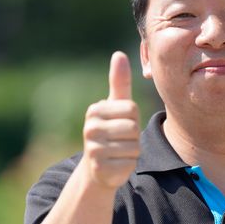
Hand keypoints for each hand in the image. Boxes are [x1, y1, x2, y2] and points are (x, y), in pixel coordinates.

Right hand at [81, 51, 140, 189]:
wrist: (99, 168)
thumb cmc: (112, 131)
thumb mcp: (116, 107)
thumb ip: (119, 82)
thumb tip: (119, 54)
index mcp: (95, 110)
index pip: (131, 109)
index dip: (133, 119)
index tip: (121, 124)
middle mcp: (90, 129)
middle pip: (133, 128)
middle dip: (134, 137)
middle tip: (121, 141)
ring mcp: (93, 149)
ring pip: (134, 147)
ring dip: (132, 151)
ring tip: (119, 152)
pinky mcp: (100, 169)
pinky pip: (130, 163)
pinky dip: (128, 165)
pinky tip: (117, 164)